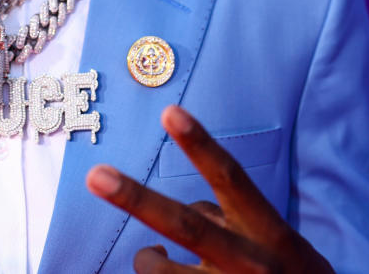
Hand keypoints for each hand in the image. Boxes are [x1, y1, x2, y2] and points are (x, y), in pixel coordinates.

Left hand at [86, 106, 333, 272]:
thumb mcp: (273, 241)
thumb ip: (229, 219)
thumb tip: (188, 208)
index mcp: (268, 232)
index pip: (231, 179)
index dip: (200, 145)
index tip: (169, 111)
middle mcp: (248, 261)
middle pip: (186, 226)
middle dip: (136, 199)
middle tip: (95, 175)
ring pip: (159, 269)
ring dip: (147, 258)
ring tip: (154, 256)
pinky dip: (159, 272)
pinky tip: (173, 269)